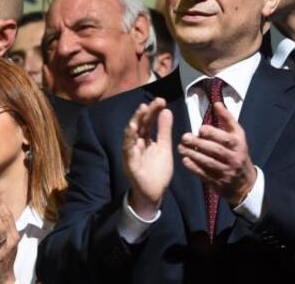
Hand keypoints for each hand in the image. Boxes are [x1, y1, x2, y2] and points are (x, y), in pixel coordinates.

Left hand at [0, 192, 18, 283]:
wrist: (3, 280)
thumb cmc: (3, 261)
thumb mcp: (7, 244)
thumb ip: (5, 232)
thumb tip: (0, 217)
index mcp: (14, 236)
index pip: (10, 217)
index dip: (3, 205)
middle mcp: (12, 240)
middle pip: (7, 220)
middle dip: (1, 206)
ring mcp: (5, 249)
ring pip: (2, 230)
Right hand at [122, 98, 173, 219]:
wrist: (154, 193)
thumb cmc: (158, 171)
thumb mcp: (164, 147)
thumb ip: (164, 130)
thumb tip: (166, 110)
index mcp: (145, 139)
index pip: (148, 121)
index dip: (153, 111)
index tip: (161, 100)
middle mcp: (136, 144)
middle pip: (139, 125)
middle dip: (146, 112)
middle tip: (155, 102)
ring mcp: (131, 153)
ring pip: (130, 135)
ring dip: (135, 122)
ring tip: (141, 111)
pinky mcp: (129, 163)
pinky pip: (128, 150)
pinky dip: (129, 139)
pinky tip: (133, 129)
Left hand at [178, 103, 255, 205]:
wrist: (245, 182)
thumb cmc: (238, 152)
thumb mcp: (238, 135)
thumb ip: (227, 119)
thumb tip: (216, 103)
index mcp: (239, 144)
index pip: (226, 138)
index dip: (213, 133)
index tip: (200, 129)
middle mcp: (234, 158)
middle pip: (216, 150)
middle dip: (199, 144)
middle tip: (184, 137)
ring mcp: (227, 172)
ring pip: (209, 163)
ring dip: (193, 155)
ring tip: (181, 148)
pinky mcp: (219, 183)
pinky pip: (205, 175)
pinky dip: (194, 168)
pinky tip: (185, 161)